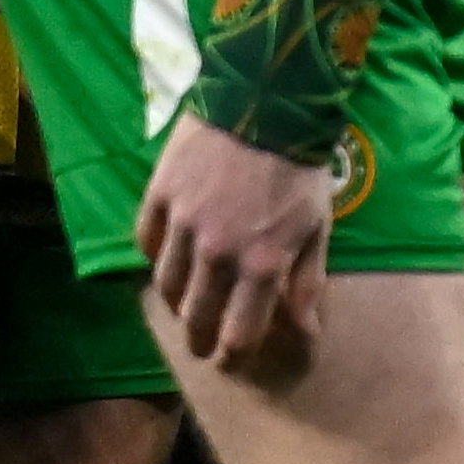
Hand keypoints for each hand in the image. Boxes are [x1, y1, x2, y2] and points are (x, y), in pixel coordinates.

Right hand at [136, 112, 338, 378]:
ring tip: (186, 307)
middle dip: (200, 340)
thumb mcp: (317, 228)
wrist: (265, 105)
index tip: (231, 359)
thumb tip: (304, 332)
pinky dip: (156, 257)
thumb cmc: (300, 170)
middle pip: (196, 318)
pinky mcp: (159, 198)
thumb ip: (305, 283)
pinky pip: (147, 243)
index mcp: (261, 265)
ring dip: (176, 303)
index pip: (238, 334)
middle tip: (203, 346)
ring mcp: (182, 226)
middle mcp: (217, 253)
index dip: (233, 355)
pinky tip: (169, 260)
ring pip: (165, 286)